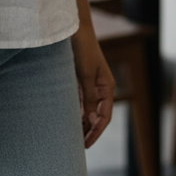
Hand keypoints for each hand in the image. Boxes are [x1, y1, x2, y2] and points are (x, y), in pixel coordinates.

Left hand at [71, 28, 114, 148]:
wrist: (74, 29)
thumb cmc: (83, 50)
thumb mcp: (85, 75)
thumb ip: (89, 98)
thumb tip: (93, 120)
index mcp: (107, 87)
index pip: (104, 117)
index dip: (96, 132)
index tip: (86, 145)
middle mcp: (100, 88)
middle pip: (96, 115)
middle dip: (88, 130)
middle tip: (76, 146)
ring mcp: (90, 84)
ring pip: (87, 109)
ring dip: (81, 122)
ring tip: (71, 137)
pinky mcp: (79, 79)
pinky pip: (79, 100)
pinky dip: (76, 111)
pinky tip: (68, 120)